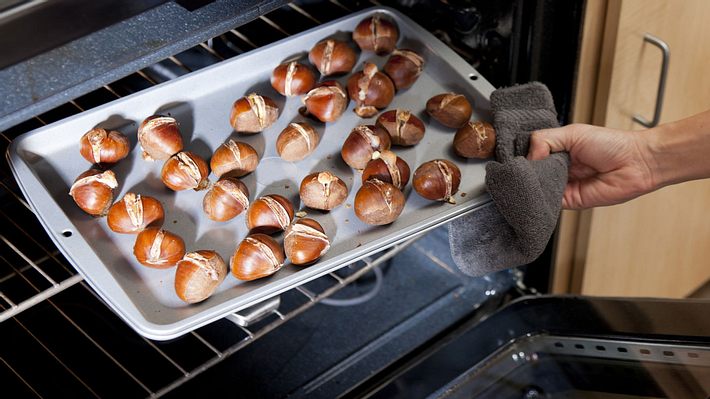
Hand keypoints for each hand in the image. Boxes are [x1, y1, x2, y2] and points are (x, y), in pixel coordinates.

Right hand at [528, 123, 656, 208]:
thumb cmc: (612, 144)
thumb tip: (528, 158)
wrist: (637, 162)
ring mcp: (562, 185)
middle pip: (531, 173)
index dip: (521, 156)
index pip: (529, 155)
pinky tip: (539, 192)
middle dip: (524, 172)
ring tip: (528, 180)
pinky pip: (549, 203)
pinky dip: (541, 199)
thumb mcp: (573, 133)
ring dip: (532, 186)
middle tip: (518, 171)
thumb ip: (545, 141)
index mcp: (557, 150)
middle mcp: (558, 168)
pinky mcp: (569, 201)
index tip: (511, 158)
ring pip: (537, 189)